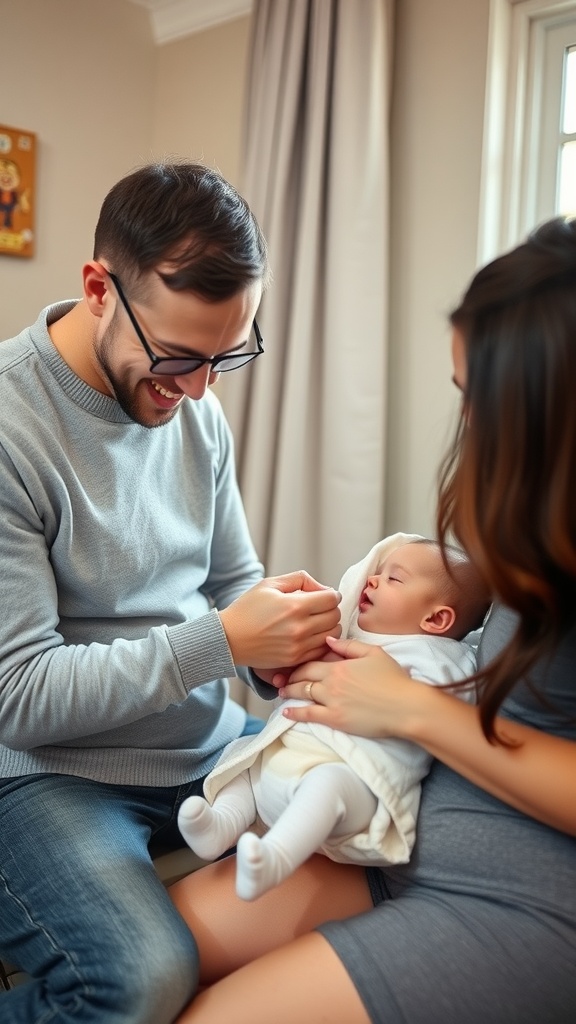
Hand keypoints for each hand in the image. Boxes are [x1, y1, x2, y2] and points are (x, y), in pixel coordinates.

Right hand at [219, 571, 340, 669]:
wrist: (229, 638)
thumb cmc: (248, 608)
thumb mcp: (270, 584)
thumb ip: (301, 579)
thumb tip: (324, 589)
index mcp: (294, 606)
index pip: (332, 599)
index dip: (331, 594)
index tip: (325, 595)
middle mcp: (299, 628)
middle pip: (335, 616)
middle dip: (331, 609)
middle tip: (320, 608)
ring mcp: (298, 646)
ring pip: (332, 634)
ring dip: (329, 626)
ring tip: (316, 621)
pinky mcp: (295, 659)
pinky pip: (322, 650)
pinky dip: (321, 641)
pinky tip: (311, 635)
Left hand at [278, 635, 421, 738]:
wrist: (404, 706)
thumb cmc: (393, 678)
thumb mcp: (374, 653)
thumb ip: (349, 646)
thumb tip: (327, 639)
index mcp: (340, 665)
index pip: (311, 661)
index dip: (299, 662)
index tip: (291, 663)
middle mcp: (332, 682)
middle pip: (303, 677)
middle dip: (290, 676)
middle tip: (280, 678)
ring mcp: (332, 701)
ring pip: (303, 694)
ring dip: (289, 692)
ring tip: (281, 692)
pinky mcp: (335, 719)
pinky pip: (309, 715)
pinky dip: (295, 712)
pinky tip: (286, 711)